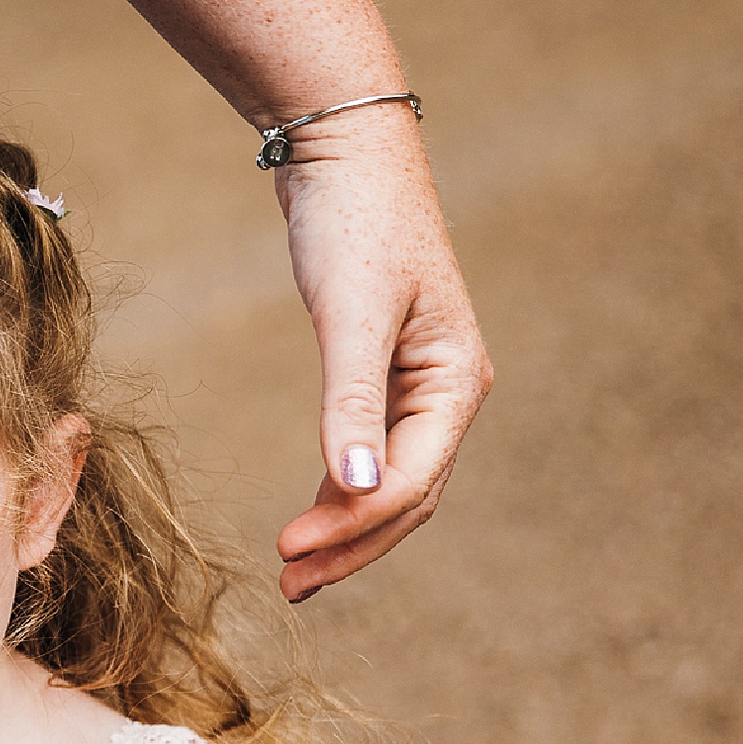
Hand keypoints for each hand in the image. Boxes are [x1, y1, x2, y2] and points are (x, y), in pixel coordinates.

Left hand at [272, 114, 492, 600]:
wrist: (345, 156)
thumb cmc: (353, 224)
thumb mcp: (350, 315)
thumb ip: (349, 402)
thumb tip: (352, 489)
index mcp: (455, 383)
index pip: (409, 481)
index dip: (351, 526)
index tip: (287, 551)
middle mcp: (448, 394)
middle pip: (406, 498)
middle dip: (351, 547)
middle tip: (290, 587)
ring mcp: (419, 390)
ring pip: (390, 486)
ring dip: (345, 531)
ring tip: (293, 576)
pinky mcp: (384, 379)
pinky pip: (370, 458)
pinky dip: (340, 494)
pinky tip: (310, 520)